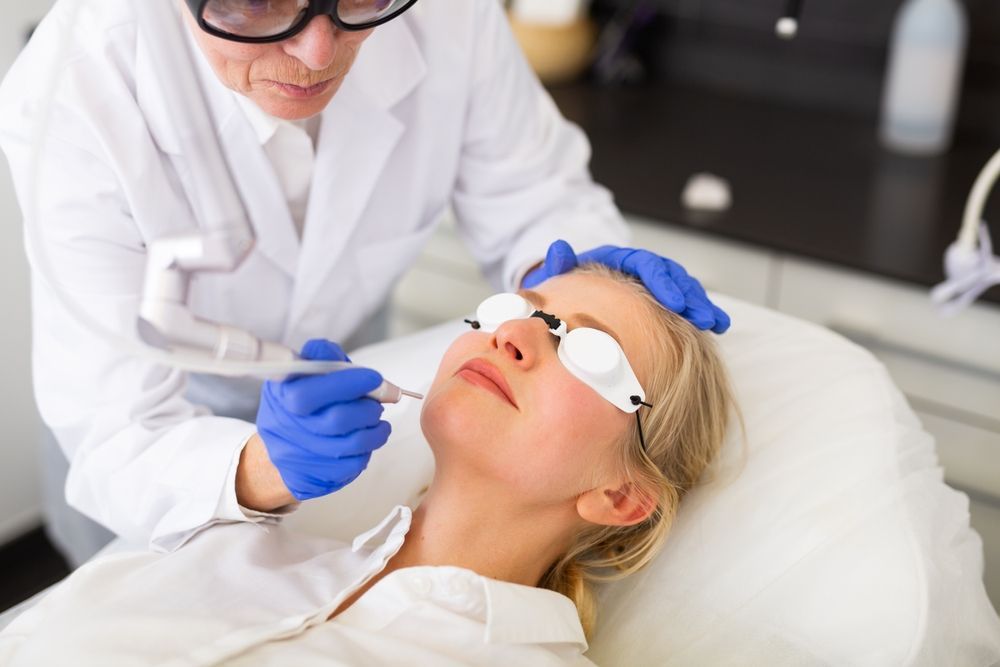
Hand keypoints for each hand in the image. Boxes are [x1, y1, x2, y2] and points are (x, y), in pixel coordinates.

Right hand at [255, 339, 390, 500]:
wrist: (280, 445)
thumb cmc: (302, 401)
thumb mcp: (304, 372)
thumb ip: (322, 358)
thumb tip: (329, 352)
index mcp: (281, 395)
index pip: (311, 393)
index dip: (348, 384)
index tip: (374, 378)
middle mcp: (283, 428)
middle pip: (337, 421)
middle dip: (368, 409)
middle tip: (377, 405)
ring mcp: (294, 457)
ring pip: (349, 446)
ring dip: (374, 432)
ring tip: (377, 422)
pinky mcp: (308, 479)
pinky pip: (350, 467)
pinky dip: (366, 451)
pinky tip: (366, 441)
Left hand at [522, 239, 730, 333]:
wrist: (571, 291)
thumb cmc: (565, 286)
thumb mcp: (558, 276)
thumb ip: (559, 265)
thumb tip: (558, 248)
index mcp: (619, 258)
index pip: (646, 265)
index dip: (662, 283)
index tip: (674, 303)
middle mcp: (640, 267)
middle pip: (672, 276)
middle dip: (690, 297)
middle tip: (702, 319)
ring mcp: (653, 282)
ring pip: (684, 288)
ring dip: (701, 305)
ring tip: (715, 324)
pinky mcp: (661, 298)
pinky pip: (686, 302)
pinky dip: (703, 311)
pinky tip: (720, 326)